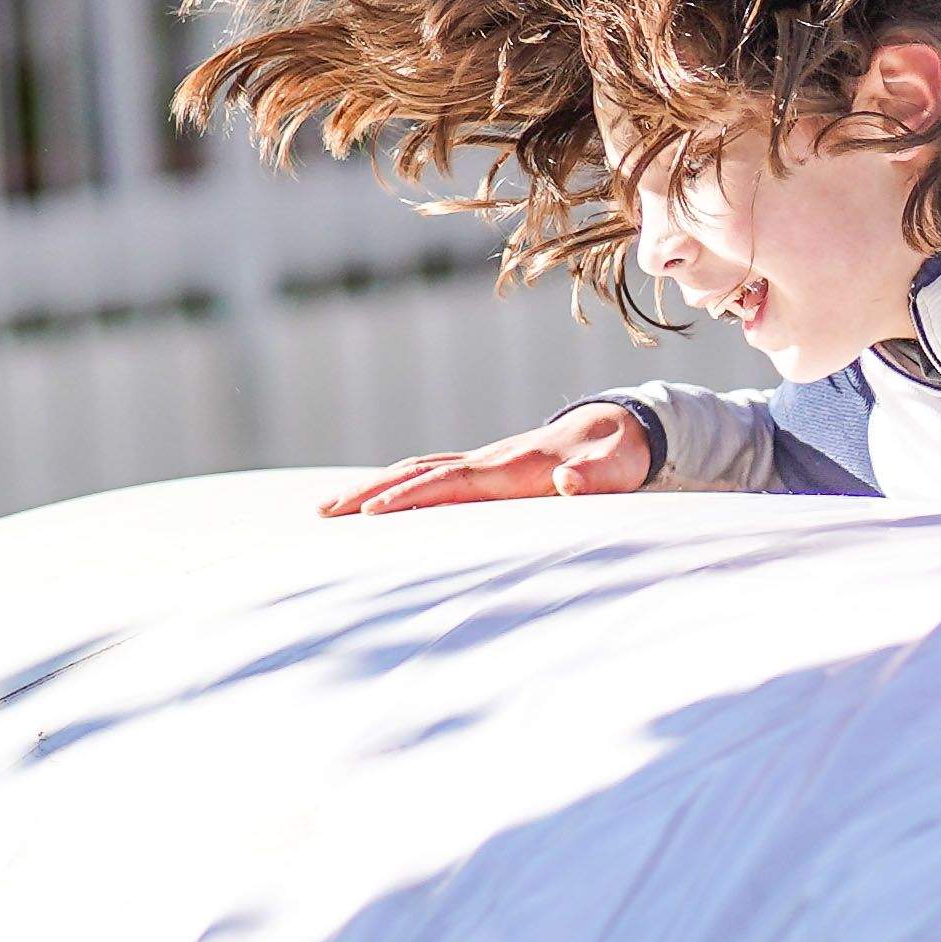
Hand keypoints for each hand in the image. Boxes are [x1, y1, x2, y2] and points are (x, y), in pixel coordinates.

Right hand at [322, 403, 654, 516]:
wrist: (619, 428)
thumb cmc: (617, 457)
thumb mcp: (617, 470)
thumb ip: (596, 478)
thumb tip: (569, 483)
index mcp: (513, 467)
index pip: (451, 483)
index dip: (411, 497)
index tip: (370, 513)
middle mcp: (489, 460)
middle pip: (416, 472)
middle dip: (368, 492)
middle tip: (321, 513)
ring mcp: (483, 462)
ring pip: (416, 470)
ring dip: (372, 487)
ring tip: (328, 508)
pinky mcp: (484, 469)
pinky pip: (429, 476)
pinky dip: (395, 486)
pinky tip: (374, 502)